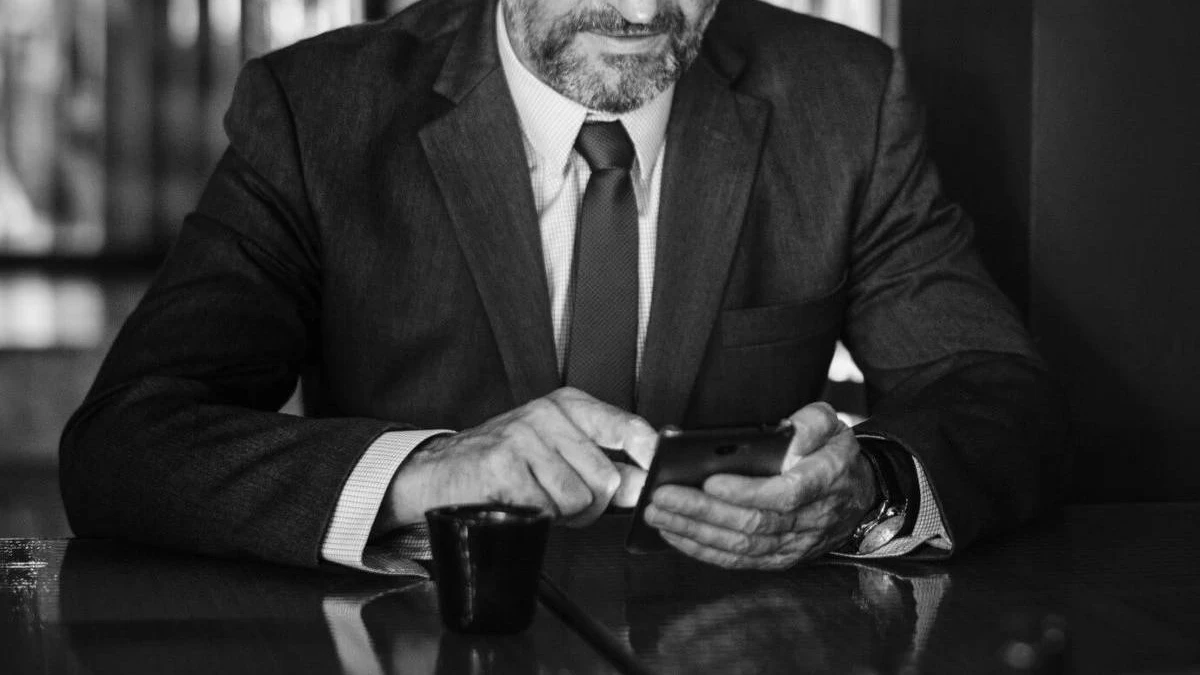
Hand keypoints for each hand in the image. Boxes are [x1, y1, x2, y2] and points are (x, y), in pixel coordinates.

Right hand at [380, 388, 656, 529]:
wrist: (441, 471)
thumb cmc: (508, 464)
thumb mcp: (559, 451)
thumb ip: (604, 465)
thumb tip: (644, 485)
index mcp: (569, 405)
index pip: (627, 427)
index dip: (649, 455)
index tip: (656, 473)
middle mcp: (548, 414)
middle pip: (606, 478)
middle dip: (593, 505)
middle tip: (564, 502)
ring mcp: (524, 436)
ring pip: (579, 498)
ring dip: (563, 514)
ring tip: (538, 500)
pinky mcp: (503, 464)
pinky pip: (546, 509)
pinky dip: (536, 517)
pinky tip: (518, 503)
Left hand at [642, 402, 877, 568]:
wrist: (857, 496)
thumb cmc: (833, 455)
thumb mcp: (832, 425)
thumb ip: (811, 423)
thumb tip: (786, 434)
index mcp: (824, 481)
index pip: (783, 495)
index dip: (746, 491)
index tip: (710, 479)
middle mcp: (809, 519)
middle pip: (752, 523)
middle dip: (703, 511)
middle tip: (663, 495)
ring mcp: (794, 544)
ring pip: (740, 546)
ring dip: (694, 531)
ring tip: (657, 512)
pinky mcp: (778, 558)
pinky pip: (738, 561)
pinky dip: (702, 549)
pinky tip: (674, 532)